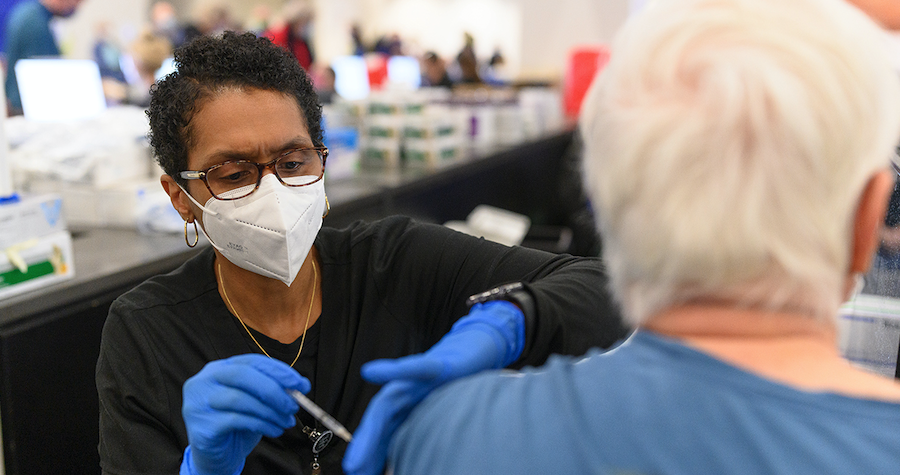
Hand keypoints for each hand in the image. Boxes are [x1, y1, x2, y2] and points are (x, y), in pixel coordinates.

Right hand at [179, 354, 310, 474]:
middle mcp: (204, 381)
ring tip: (286, 421)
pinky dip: (262, 424)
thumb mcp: (256, 402)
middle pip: (243, 375)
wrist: (216, 457)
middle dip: (274, 389)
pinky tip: (274, 430)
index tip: (300, 383)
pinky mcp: (203, 426)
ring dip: (270, 411)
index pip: (251, 361)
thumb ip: (273, 389)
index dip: (278, 371)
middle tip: (293, 404)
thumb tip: (301, 384)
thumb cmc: (237, 425)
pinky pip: (238, 420)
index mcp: (218, 369)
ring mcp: (199, 403)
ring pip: (241, 399)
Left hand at [342, 301, 524, 474]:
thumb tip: (415, 464)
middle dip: (366, 445)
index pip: (385, 434)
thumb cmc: (459, 387)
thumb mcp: (441, 416)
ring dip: (372, 424)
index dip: (372, 454)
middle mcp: (407, 394)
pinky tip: (370, 372)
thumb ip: (423, 436)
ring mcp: (418, 380)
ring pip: (389, 402)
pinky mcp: (436, 365)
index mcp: (408, 409)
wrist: (478, 352)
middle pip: (381, 421)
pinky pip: (413, 368)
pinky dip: (392, 370)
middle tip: (354, 469)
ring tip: (359, 449)